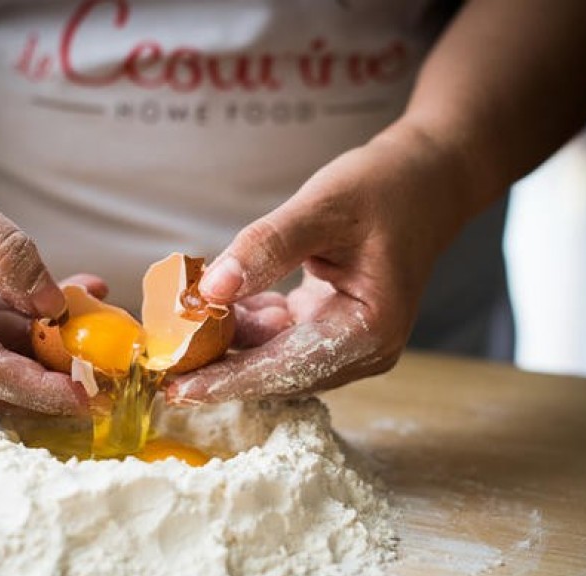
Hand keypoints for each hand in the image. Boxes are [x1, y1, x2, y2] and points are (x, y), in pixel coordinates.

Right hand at [0, 128, 96, 416]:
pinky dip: (37, 323)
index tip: (85, 398)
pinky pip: (1, 336)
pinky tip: (74, 294)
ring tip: (97, 310)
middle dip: (53, 378)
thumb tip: (53, 306)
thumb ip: (5, 254)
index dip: (36, 389)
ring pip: (4, 361)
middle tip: (110, 366)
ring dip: (52, 346)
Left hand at [166, 123, 466, 402]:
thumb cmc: (384, 186)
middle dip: (218, 366)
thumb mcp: (323, 206)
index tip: (176, 388)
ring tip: (174, 328)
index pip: (286, 368)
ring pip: (271, 356)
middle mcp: (361, 350)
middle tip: (158, 361)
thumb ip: (266, 248)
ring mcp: (346, 342)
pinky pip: (276, 336)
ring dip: (225, 343)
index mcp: (369, 332)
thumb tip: (210, 289)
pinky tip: (210, 302)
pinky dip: (243, 322)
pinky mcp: (330, 327)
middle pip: (276, 372)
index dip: (228, 380)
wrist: (427, 177)